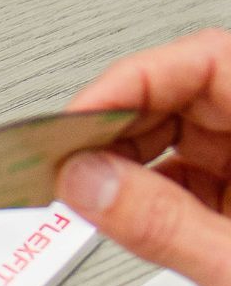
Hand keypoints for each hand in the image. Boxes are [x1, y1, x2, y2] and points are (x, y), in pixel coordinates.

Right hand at [61, 29, 230, 285]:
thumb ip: (162, 223)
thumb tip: (88, 182)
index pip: (212, 62)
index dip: (137, 80)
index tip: (80, 116)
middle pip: (198, 96)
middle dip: (129, 123)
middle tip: (73, 155)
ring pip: (197, 138)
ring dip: (139, 160)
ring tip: (93, 187)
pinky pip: (206, 178)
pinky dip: (163, 193)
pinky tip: (131, 213)